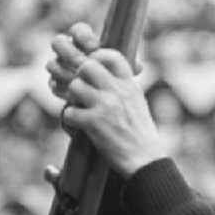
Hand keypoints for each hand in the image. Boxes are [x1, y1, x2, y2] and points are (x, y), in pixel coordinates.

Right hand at [47, 22, 142, 99]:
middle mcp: (69, 52)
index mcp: (84, 43)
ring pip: (53, 64)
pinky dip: (62, 88)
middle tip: (82, 62)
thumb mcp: (124, 72)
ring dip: (65, 72)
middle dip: (68, 52)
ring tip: (77, 80)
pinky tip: (72, 94)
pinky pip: (53, 84)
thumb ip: (129, 66)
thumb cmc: (116, 81)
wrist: (107, 104)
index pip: (77, 30)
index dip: (82, 35)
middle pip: (58, 42)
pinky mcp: (56, 85)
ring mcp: (60, 68)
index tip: (94, 46)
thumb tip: (138, 66)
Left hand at [48, 26, 163, 177]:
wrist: (145, 159)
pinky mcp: (93, 123)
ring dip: (72, 98)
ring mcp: (105, 106)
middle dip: (80, 76)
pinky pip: (69, 112)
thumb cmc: (141, 133)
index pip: (112, 56)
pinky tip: (77, 124)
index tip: (94, 67)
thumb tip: (109, 76)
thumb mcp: (137, 102)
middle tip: (82, 89)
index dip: (98, 57)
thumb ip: (123, 87)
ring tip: (78, 107)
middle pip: (87, 66)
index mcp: (129, 84)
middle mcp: (117, 91)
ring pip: (75, 86)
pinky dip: (69, 119)